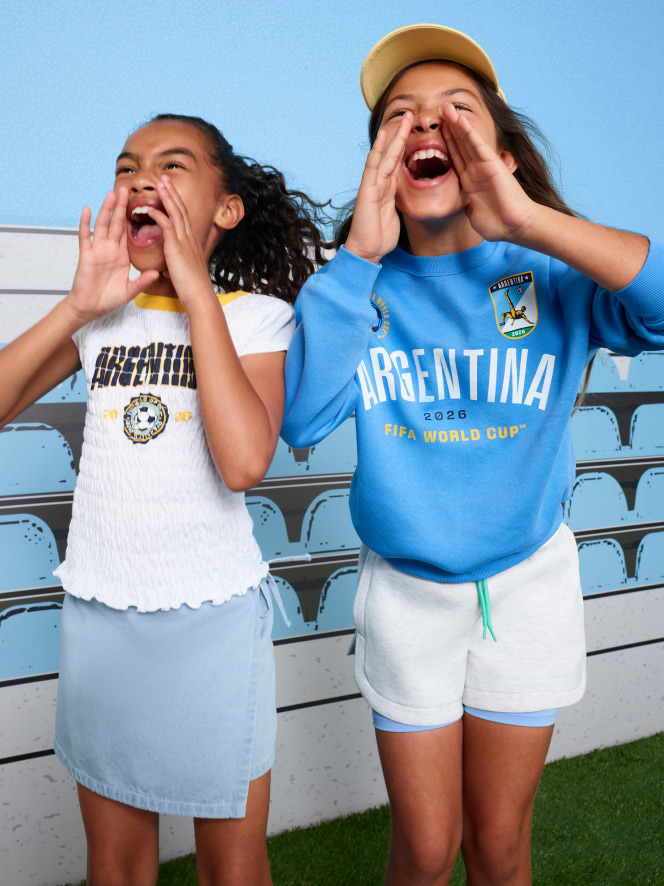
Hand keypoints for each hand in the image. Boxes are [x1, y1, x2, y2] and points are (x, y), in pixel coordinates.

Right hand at [68, 188, 158, 323]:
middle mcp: (110, 249)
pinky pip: (85, 237)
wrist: (90, 308)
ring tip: (111, 194)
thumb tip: (158, 273)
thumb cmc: (108, 299)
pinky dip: (85, 223)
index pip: (130, 233)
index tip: (142, 205)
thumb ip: (143, 281)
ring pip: (103, 225)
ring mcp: (98, 250)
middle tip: (127, 190)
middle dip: (121, 207)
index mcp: (122, 255)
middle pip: (117, 224)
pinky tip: (87, 210)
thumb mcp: (130, 290)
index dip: (135, 219)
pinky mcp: (87, 255)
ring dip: (106, 209)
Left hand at [145, 177, 215, 305]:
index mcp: (191, 241)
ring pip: (175, 213)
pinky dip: (158, 215)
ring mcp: (184, 240)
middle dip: (172, 192)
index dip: (176, 202)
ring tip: (159, 183)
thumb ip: (178, 261)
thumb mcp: (185, 268)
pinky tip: (149, 208)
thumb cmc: (192, 286)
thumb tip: (170, 263)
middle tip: (164, 178)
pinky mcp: (177, 247)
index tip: (170, 191)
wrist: (199, 294)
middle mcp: (189, 237)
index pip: (183, 216)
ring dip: (166, 197)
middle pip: (180, 208)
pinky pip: (167, 226)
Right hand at [345, 112, 411, 262]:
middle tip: (410, 116)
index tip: (416, 132)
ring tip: (402, 119)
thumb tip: (409, 198)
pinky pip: (372, 167)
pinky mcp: (367, 190)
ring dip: (393, 137)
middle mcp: (380, 183)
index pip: (398, 162)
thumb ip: (400, 203)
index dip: (406, 146)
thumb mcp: (397, 216)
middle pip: (392, 154)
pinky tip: (382, 137)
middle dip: (401, 135)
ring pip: (385, 156)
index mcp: (388, 189)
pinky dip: (377, 151)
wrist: (367, 251)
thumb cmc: (380, 237)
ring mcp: (373, 185)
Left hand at [442, 104, 537, 242]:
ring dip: (456, 124)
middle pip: (459, 145)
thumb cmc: (497, 224)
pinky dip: (469, 132)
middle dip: (449, 128)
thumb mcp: (474, 213)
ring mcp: (483, 166)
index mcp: (469, 183)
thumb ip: (467, 205)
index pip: (454, 159)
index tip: (435, 133)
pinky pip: (477, 145)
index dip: (445, 145)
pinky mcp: (491, 164)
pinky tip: (460, 119)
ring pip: (466, 141)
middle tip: (439, 111)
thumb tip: (462, 205)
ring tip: (446, 108)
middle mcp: (475, 171)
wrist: (514, 226)